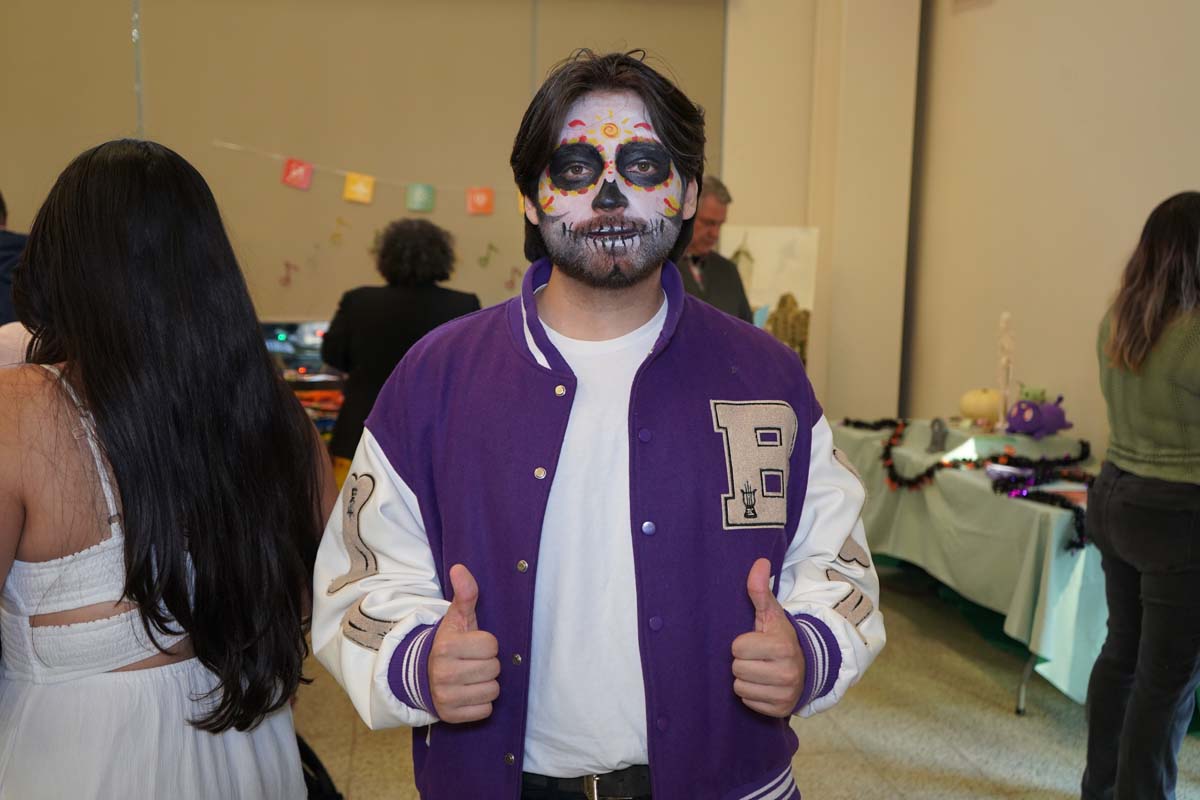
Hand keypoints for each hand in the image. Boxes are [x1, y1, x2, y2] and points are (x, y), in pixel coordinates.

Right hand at [428, 564, 499, 722]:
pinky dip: (480, 703)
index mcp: (445, 647)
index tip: (473, 645)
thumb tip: (460, 568)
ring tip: (470, 677)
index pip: (492, 646)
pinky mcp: (449, 716)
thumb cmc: (449, 644)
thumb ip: (464, 594)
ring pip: (492, 691)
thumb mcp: (457, 618)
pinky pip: (485, 711)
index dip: (487, 644)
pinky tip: (468, 692)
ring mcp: (445, 697)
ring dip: (486, 684)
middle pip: (494, 669)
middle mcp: (443, 673)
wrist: (422, 674)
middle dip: (487, 664)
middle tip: (472, 661)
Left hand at [731, 558, 805, 717]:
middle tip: (757, 657)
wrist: (807, 667)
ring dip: (745, 680)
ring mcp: (785, 693)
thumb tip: (759, 562)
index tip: (755, 641)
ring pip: (740, 688)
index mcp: (782, 646)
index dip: (742, 643)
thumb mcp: (772, 614)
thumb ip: (761, 590)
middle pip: (737, 669)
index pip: (738, 647)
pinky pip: (748, 703)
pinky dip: (753, 695)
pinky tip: (763, 685)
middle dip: (743, 662)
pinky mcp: (781, 710)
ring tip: (760, 670)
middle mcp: (787, 672)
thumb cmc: (781, 638)